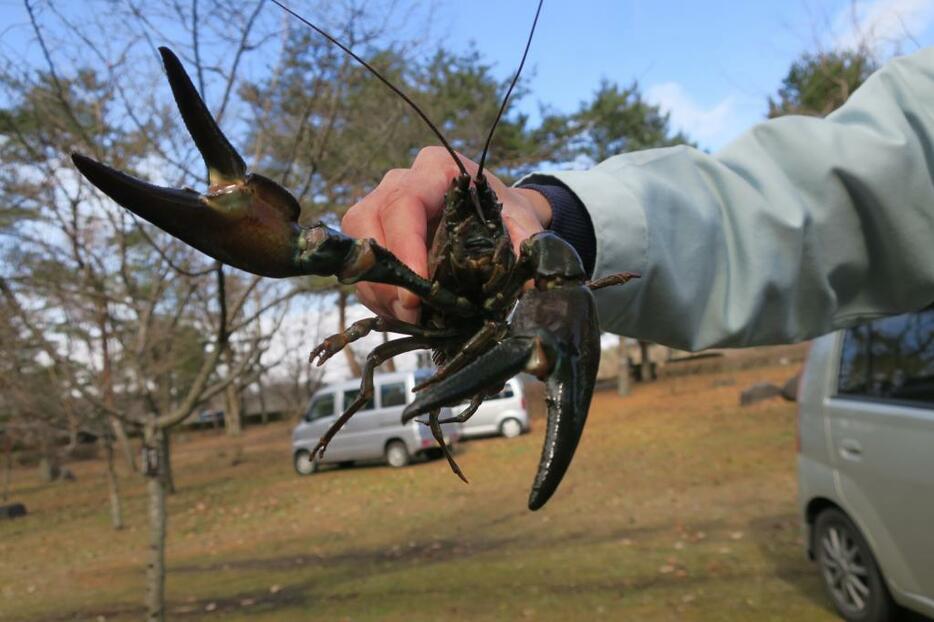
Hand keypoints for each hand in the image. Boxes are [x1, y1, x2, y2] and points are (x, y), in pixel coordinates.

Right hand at [341, 146, 551, 322]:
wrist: (496, 215)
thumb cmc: (506, 215)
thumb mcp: (522, 224)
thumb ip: (527, 246)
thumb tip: (533, 284)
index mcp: (435, 170)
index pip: (403, 204)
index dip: (405, 249)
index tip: (418, 293)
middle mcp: (398, 182)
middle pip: (366, 223)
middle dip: (387, 277)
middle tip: (413, 312)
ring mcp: (379, 207)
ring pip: (360, 249)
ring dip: (380, 292)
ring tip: (413, 318)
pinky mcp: (374, 236)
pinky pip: (363, 268)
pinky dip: (380, 297)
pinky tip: (407, 314)